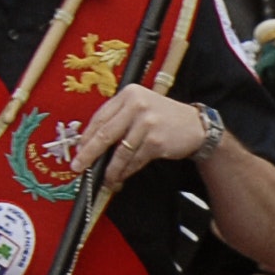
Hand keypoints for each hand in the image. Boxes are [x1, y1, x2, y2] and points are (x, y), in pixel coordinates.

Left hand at [74, 86, 208, 186]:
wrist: (196, 126)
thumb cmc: (165, 118)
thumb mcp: (141, 107)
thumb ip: (118, 119)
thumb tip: (91, 143)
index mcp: (129, 94)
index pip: (100, 117)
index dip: (86, 137)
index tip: (78, 151)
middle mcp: (137, 105)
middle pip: (105, 134)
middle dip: (89, 154)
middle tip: (78, 166)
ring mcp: (147, 123)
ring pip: (120, 152)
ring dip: (110, 169)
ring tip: (105, 179)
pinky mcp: (155, 141)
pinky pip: (134, 161)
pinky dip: (126, 171)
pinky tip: (122, 177)